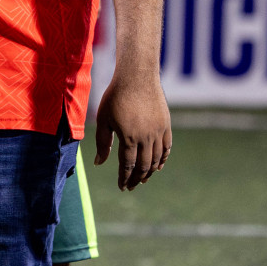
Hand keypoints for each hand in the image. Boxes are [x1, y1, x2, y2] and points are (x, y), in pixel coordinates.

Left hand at [94, 73, 170, 190]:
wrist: (137, 78)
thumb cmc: (115, 97)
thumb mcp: (104, 119)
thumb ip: (102, 143)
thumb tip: (99, 163)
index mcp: (129, 138)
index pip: (127, 165)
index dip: (124, 178)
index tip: (122, 187)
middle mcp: (146, 138)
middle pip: (143, 166)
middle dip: (136, 179)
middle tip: (131, 187)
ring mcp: (159, 132)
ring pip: (156, 159)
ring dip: (149, 172)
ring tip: (143, 179)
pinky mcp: (166, 126)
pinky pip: (167, 148)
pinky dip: (163, 159)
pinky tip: (158, 166)